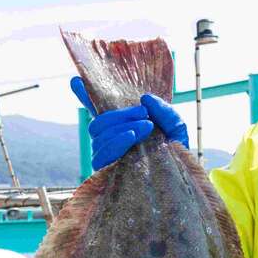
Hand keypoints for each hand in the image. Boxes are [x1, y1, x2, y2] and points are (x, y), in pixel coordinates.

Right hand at [70, 77, 188, 170]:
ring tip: (147, 127)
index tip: (76, 80)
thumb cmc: (175, 151)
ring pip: (99, 135)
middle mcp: (109, 139)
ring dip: (124, 126)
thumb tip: (145, 98)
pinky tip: (131, 136)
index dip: (85, 95)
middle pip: (99, 122)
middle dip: (120, 113)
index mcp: (121, 125)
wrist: (180, 178)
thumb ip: (164, 111)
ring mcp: (105, 155)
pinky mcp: (105, 171)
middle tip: (144, 113)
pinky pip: (101, 154)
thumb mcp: (175, 127)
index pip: (98, 109)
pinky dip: (117, 141)